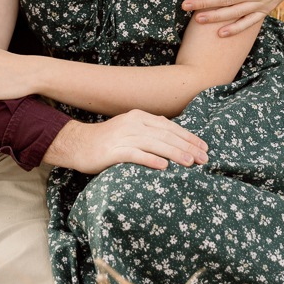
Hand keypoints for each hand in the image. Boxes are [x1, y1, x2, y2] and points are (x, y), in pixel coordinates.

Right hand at [43, 112, 208, 172]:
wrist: (78, 144)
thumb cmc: (107, 140)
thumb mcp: (129, 128)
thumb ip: (148, 128)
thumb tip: (169, 129)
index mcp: (139, 117)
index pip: (170, 126)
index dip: (188, 137)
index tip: (204, 147)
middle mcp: (133, 124)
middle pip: (166, 135)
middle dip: (188, 146)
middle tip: (204, 158)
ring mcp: (123, 136)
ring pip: (155, 144)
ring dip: (175, 153)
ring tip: (191, 162)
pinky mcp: (114, 151)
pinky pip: (136, 155)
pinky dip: (151, 159)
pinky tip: (164, 166)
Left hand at [182, 0, 283, 36]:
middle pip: (226, 1)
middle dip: (204, 4)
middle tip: (184, 5)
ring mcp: (263, 2)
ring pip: (235, 13)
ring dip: (215, 17)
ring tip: (196, 19)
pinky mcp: (266, 8)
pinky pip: (250, 22)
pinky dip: (236, 29)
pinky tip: (220, 33)